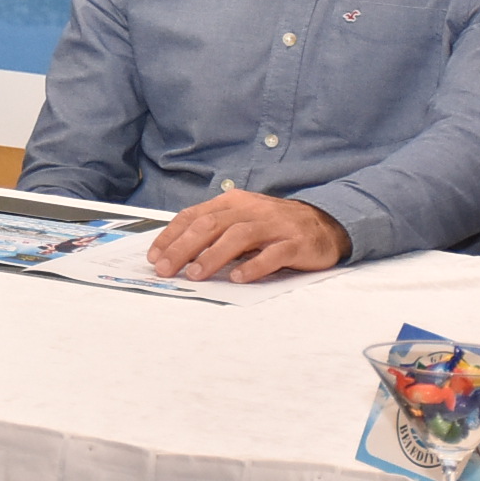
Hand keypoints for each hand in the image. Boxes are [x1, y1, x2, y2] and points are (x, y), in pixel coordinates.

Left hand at [146, 189, 351, 283]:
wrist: (325, 223)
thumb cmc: (273, 225)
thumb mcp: (241, 220)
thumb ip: (214, 231)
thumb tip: (176, 254)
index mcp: (233, 203)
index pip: (194, 216)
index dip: (171, 235)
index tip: (154, 256)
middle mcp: (251, 210)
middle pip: (211, 225)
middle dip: (183, 247)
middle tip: (166, 269)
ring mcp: (274, 226)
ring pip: (238, 237)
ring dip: (213, 256)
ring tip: (195, 274)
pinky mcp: (295, 243)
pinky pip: (273, 254)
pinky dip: (254, 266)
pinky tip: (238, 278)